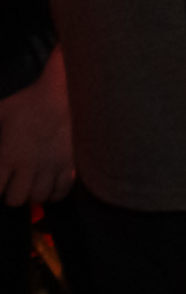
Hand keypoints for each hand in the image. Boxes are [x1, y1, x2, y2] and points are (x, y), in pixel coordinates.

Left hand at [0, 49, 72, 207]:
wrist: (62, 94)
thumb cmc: (27, 102)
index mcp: (8, 155)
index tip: (1, 182)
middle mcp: (29, 166)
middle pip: (17, 199)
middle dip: (13, 195)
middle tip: (16, 186)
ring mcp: (51, 166)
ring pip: (40, 197)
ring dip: (34, 194)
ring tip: (33, 185)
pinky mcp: (70, 163)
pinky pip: (62, 190)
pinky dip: (55, 193)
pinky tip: (51, 185)